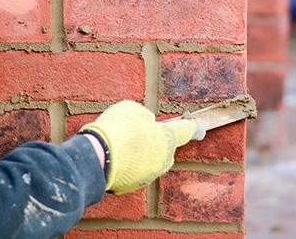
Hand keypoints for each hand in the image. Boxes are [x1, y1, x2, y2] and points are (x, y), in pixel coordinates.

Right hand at [79, 101, 196, 194]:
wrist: (98, 155)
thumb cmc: (117, 128)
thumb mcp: (132, 109)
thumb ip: (145, 116)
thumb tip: (147, 123)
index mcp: (167, 138)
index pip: (185, 131)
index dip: (191, 127)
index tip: (198, 128)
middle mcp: (163, 158)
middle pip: (164, 148)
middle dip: (154, 141)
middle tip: (135, 132)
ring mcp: (149, 174)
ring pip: (148, 160)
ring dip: (139, 153)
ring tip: (119, 144)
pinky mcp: (134, 185)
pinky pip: (134, 171)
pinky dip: (127, 165)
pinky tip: (113, 157)